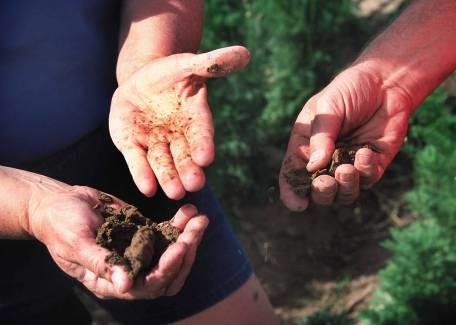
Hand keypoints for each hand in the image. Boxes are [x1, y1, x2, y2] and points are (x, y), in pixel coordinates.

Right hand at [29, 183, 207, 298]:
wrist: (58, 202)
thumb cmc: (60, 225)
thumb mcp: (76, 243)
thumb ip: (100, 264)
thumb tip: (126, 285)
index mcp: (111, 282)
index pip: (148, 286)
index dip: (167, 270)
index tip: (180, 246)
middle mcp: (130, 270)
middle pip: (168, 274)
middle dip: (186, 253)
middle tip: (197, 227)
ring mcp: (139, 252)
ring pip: (173, 254)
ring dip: (189, 238)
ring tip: (200, 218)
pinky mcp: (144, 233)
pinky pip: (168, 234)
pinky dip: (180, 225)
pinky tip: (189, 210)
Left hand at [110, 46, 249, 198]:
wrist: (140, 82)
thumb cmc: (168, 74)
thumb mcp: (186, 64)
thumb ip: (211, 63)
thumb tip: (244, 53)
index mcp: (194, 118)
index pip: (201, 132)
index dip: (203, 144)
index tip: (206, 158)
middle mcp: (177, 135)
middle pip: (184, 154)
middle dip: (188, 169)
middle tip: (194, 185)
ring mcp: (155, 142)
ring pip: (162, 162)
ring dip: (168, 177)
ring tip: (174, 192)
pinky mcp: (133, 145)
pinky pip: (137, 160)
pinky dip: (141, 173)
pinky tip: (147, 188)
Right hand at [279, 66, 412, 210]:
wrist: (386, 82)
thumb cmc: (349, 89)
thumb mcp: (327, 106)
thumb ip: (320, 136)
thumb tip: (313, 167)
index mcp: (306, 146)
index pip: (293, 175)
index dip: (292, 193)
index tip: (298, 204)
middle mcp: (326, 160)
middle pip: (319, 191)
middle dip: (322, 193)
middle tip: (326, 182)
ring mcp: (350, 163)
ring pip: (345, 193)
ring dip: (345, 187)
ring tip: (347, 168)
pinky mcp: (373, 164)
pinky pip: (368, 179)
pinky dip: (365, 171)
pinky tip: (366, 151)